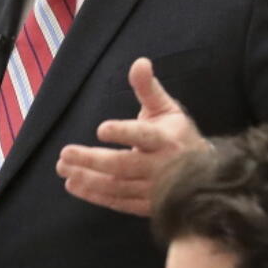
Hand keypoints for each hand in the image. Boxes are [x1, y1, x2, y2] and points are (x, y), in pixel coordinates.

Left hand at [55, 58, 206, 215]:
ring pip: (116, 185)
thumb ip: (148, 88)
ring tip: (62, 167)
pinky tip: (73, 184)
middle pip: (123, 165)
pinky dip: (93, 195)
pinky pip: (116, 202)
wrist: (205, 178)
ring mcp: (152, 190)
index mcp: (166, 140)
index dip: (123, 133)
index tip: (101, 129)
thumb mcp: (166, 109)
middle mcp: (159, 167)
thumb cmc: (178, 136)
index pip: (143, 136)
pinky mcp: (145, 206)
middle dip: (92, 160)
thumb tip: (139, 62)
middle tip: (65, 153)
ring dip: (87, 178)